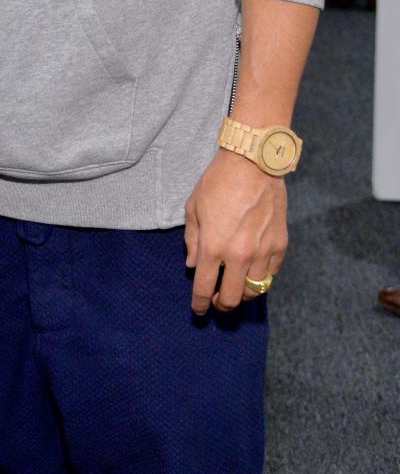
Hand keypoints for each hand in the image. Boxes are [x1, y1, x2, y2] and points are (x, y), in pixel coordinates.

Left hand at [184, 150, 286, 313]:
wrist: (253, 162)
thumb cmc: (218, 181)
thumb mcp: (194, 207)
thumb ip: (193, 239)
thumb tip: (193, 264)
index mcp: (214, 247)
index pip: (205, 288)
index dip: (200, 304)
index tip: (198, 310)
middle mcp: (240, 255)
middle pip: (232, 298)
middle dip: (222, 305)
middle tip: (217, 302)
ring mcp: (263, 252)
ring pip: (255, 291)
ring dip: (242, 294)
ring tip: (235, 287)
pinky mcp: (280, 245)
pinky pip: (271, 274)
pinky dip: (261, 277)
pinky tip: (253, 271)